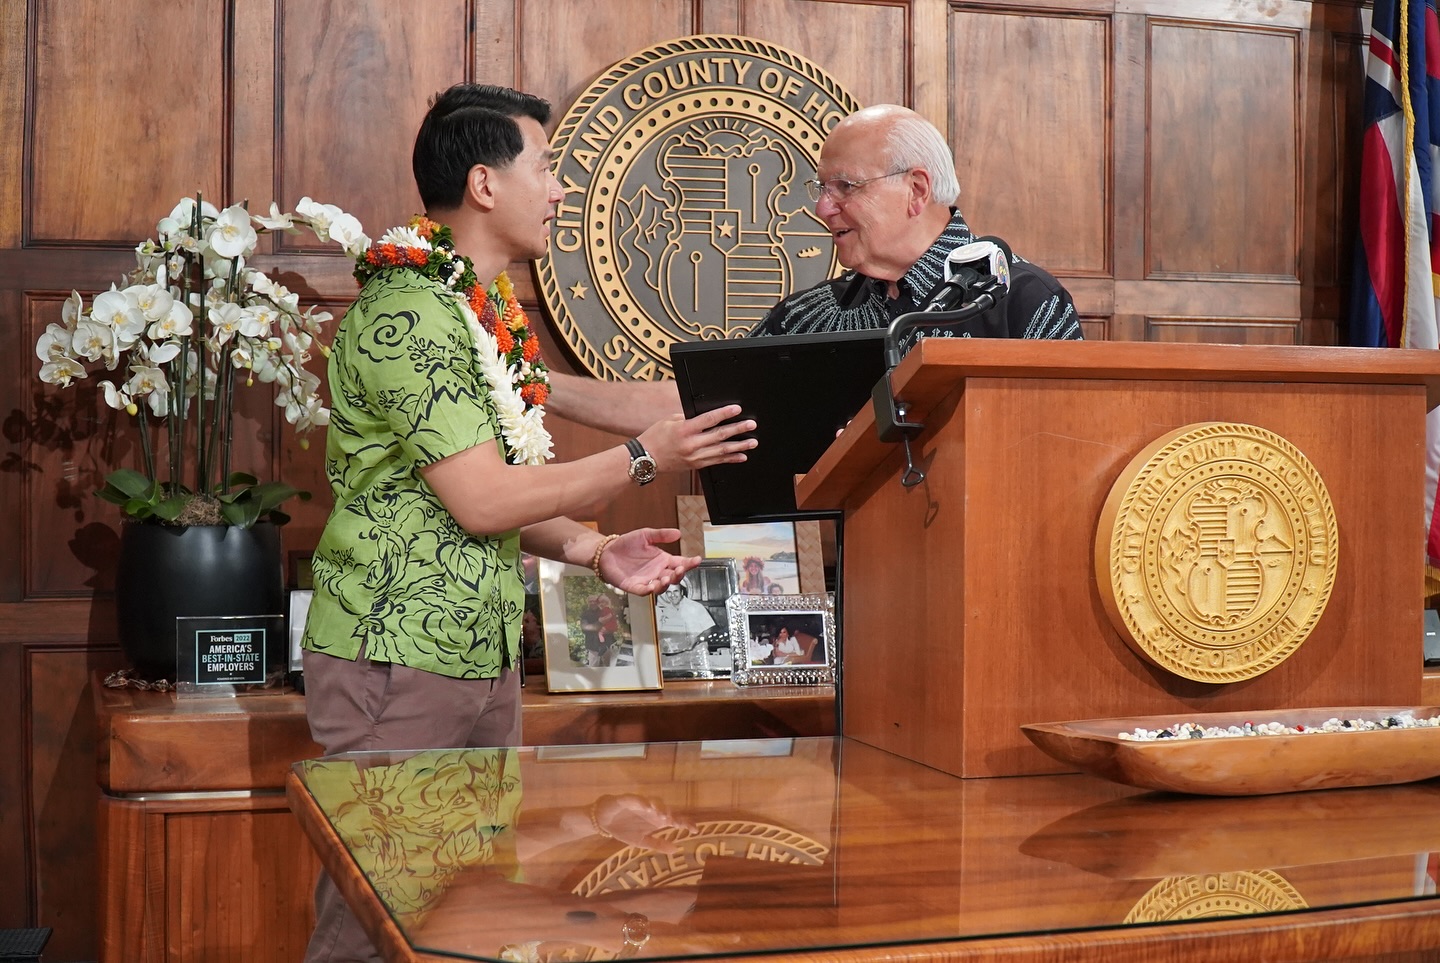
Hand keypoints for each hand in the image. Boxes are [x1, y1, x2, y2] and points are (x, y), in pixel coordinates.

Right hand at [592, 793, 697, 853]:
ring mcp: (640, 804)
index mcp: (656, 821)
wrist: (604, 821)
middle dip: (672, 815)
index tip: (695, 830)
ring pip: (653, 802)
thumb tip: (676, 850)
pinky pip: (636, 799)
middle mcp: (651, 811)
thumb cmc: (625, 829)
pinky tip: (646, 807)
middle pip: (666, 810)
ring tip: (662, 815)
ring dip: (659, 807)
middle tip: (676, 823)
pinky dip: (641, 802)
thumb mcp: (641, 841)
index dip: (685, 823)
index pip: (674, 820)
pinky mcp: (627, 800)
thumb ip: (658, 844)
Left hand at [598, 528, 698, 594]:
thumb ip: (661, 535)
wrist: (607, 552)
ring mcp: (647, 580)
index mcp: (662, 560)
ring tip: (666, 578)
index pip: (680, 563)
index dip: (690, 563)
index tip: (697, 560)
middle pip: (673, 577)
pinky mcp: (634, 586)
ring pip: (661, 587)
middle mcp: (657, 572)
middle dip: (679, 574)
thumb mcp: (645, 535)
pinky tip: (652, 586)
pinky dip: (648, 590)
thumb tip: (678, 533)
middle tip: (680, 569)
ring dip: (666, 584)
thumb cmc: (626, 544)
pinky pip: (644, 591)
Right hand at [637, 405, 755, 472]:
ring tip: (752, 442)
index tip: (737, 410)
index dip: (724, 414)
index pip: (709, 419)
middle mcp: (692, 444)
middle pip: (720, 435)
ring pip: (722, 451)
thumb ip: (688, 418)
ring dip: (739, 446)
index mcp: (685, 429)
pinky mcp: (696, 465)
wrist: (646, 458)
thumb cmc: (656, 437)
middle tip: (751, 425)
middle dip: (738, 429)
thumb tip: (707, 416)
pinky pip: (717, 462)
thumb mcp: (670, 420)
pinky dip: (731, 459)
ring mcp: (695, 456)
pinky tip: (741, 456)